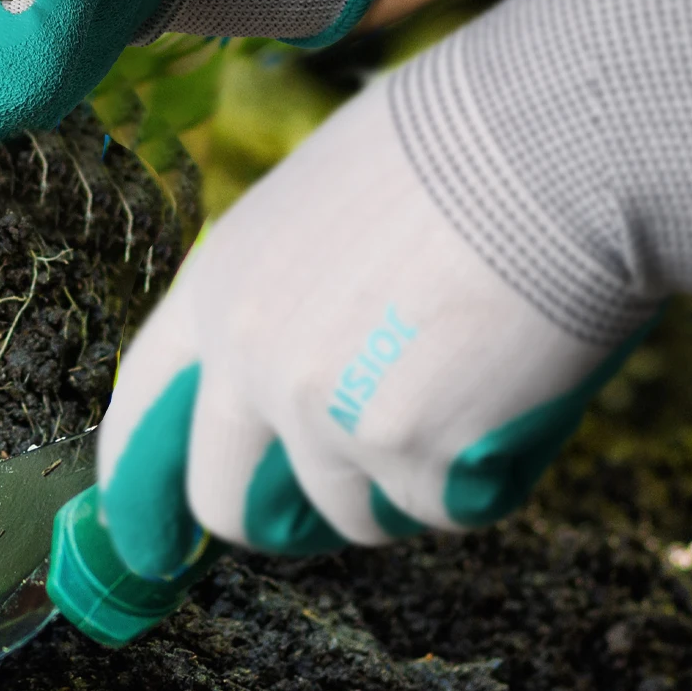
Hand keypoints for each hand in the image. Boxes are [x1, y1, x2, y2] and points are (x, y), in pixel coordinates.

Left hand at [93, 0, 691, 578]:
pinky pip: (439, 510)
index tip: (149, 546)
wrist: (554, 144)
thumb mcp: (321, 206)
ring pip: (351, 517)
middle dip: (277, 521)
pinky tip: (513, 397)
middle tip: (341, 498)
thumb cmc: (461, 149)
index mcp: (218, 290)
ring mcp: (326, 418)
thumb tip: (291, 383)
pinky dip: (478, 480)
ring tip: (466, 393)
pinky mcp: (411, 457)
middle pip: (227, 506)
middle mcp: (251, 366)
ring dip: (404, 486)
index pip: (140, 411)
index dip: (137, 489)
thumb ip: (286, 299)